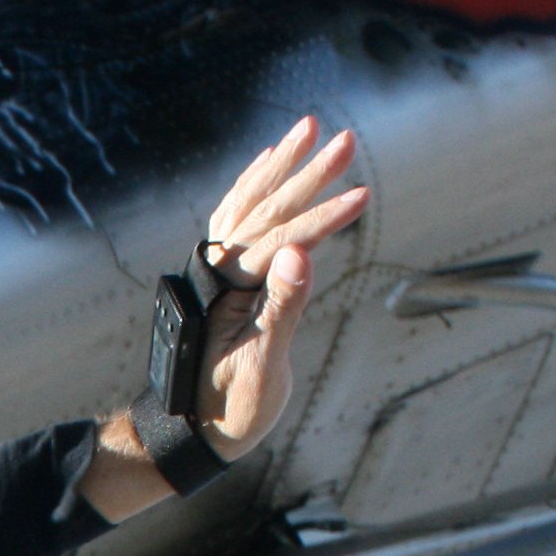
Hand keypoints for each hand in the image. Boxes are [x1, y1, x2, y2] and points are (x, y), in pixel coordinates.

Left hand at [80, 117, 373, 519]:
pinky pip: (237, 217)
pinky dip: (255, 185)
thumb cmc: (232, 407)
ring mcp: (217, 269)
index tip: (363, 194)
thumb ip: (281, 308)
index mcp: (229, 290)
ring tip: (311, 126)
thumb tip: (300, 254)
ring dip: (283, 166)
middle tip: (346, 139)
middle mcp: (217, 270)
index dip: (324, 218)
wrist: (192, 429)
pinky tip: (272, 160)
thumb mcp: (262, 367)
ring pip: (250, 204)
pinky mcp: (222, 275)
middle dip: (309, 174)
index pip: (282, 240)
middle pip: (267, 210)